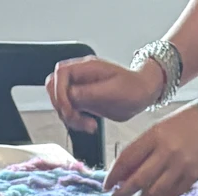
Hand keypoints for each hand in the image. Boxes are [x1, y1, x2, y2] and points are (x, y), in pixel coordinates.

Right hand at [47, 55, 166, 132]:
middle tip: (78, 119)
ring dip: (70, 117)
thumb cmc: (134, 89)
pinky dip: (75, 121)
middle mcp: (81, 75)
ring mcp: (81, 87)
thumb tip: (69, 96)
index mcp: (87, 67)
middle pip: (54, 86)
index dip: (59, 93)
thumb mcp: (112, 92)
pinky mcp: (84, 99)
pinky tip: (90, 125)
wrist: (143, 92)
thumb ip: (89, 93)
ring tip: (89, 125)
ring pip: (60, 101)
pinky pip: (70, 109)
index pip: (60, 74)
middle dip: (62, 107)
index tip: (70, 110)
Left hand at [105, 102, 197, 195]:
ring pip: (153, 193)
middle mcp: (167, 152)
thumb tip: (122, 175)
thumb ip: (141, 150)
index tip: (107, 185)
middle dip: (123, 193)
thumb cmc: (183, 124)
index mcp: (155, 135)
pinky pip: (169, 195)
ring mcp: (180, 166)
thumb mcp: (158, 129)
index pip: (128, 159)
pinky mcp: (191, 178)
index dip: (114, 175)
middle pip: (139, 180)